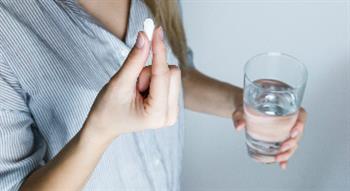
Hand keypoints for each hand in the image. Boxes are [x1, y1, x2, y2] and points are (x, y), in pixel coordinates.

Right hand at [84, 27, 180, 141]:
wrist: (105, 125)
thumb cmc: (108, 109)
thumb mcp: (119, 83)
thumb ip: (134, 60)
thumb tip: (145, 36)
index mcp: (157, 115)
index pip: (162, 74)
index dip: (158, 50)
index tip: (156, 30)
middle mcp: (170, 116)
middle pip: (172, 73)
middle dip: (150, 71)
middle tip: (134, 84)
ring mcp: (173, 112)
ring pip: (171, 74)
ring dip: (151, 75)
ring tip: (136, 90)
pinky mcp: (171, 105)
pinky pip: (169, 79)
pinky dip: (155, 79)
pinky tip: (143, 91)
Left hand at [232, 106, 306, 169]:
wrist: (244, 112)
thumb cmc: (246, 107)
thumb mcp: (241, 109)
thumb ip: (239, 116)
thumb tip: (239, 126)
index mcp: (284, 108)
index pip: (300, 115)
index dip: (301, 124)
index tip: (293, 132)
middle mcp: (287, 120)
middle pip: (298, 132)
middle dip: (292, 142)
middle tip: (282, 148)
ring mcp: (284, 131)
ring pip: (293, 143)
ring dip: (288, 152)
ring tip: (279, 159)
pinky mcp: (279, 139)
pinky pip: (285, 149)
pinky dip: (285, 158)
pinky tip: (282, 164)